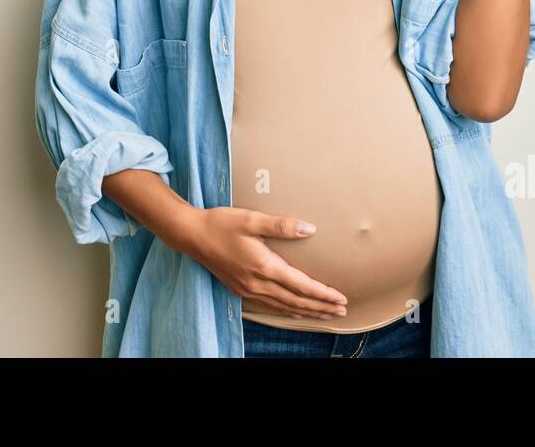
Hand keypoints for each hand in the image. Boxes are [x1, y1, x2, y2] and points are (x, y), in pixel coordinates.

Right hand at [182, 207, 348, 319]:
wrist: (192, 235)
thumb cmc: (221, 224)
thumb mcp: (252, 219)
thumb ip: (282, 225)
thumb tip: (310, 229)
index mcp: (265, 267)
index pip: (302, 286)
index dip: (323, 294)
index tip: (341, 298)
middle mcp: (258, 284)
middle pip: (296, 301)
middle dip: (321, 307)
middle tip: (341, 311)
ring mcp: (248, 290)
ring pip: (284, 307)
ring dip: (307, 312)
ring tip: (325, 315)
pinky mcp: (241, 289)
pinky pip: (270, 306)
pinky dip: (287, 311)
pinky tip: (295, 311)